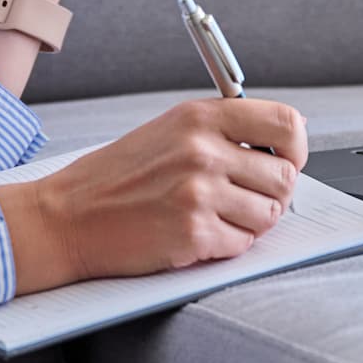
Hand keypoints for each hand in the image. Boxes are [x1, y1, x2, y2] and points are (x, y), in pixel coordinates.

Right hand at [0, 98, 307, 292]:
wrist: (68, 216)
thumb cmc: (117, 175)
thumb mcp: (170, 129)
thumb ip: (224, 130)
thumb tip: (286, 140)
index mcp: (201, 117)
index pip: (286, 123)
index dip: (295, 148)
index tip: (286, 160)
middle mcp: (204, 151)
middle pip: (284, 178)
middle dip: (270, 194)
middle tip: (242, 198)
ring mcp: (200, 194)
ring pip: (269, 215)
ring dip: (249, 222)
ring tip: (214, 215)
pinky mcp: (194, 234)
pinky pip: (242, 245)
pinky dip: (225, 245)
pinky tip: (195, 233)